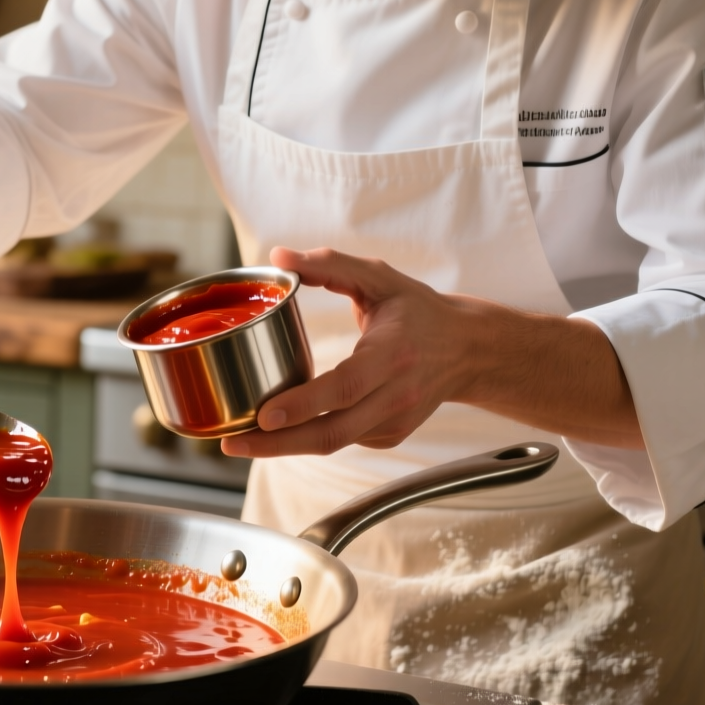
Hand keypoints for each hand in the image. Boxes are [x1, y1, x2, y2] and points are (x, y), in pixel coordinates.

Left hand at [222, 246, 640, 457]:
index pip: (345, 386)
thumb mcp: (379, 277)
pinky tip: (281, 432)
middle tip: (235, 442)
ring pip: (335, 443)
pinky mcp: (390, 436)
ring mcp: (395, 421)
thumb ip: (329, 265)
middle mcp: (397, 394)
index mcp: (393, 353)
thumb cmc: (419, 311)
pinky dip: (310, 438)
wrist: (469, 350)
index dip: (304, 404)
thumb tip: (279, 257)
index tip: (265, 415)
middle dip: (279, 444)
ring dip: (286, 448)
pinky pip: (344, 440)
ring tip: (242, 442)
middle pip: (333, 431)